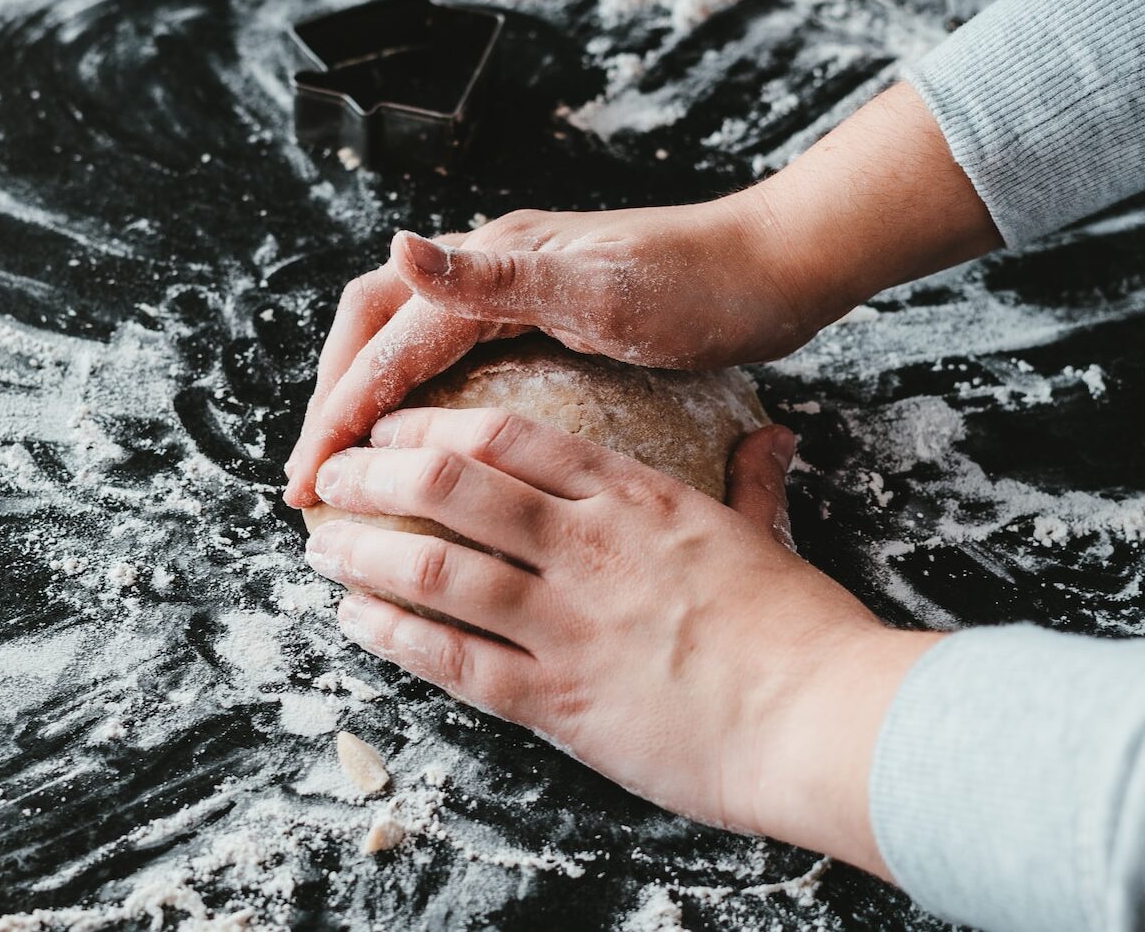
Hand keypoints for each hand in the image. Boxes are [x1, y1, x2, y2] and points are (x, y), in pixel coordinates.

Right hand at [282, 194, 822, 506]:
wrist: (779, 268)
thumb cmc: (703, 285)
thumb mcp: (601, 288)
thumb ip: (496, 276)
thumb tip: (397, 248)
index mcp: (494, 259)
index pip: (387, 338)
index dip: (342, 410)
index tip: (309, 481)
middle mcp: (492, 264)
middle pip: (374, 327)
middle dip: (333, 401)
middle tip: (306, 482)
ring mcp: (516, 286)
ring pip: (406, 339)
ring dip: (365, 397)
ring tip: (341, 467)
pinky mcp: (543, 312)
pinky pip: (450, 354)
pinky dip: (415, 398)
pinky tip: (423, 446)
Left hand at [302, 407, 944, 873]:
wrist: (823, 719)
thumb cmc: (804, 632)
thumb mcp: (769, 536)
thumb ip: (752, 481)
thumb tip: (770, 439)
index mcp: (635, 498)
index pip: (509, 436)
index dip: (432, 426)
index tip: (391, 427)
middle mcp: (588, 547)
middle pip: (449, 485)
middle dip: (372, 474)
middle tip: (333, 477)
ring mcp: (566, 622)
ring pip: (432, 566)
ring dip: (361, 550)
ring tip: (321, 544)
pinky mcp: (556, 700)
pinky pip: (448, 657)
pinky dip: (389, 633)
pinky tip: (354, 619)